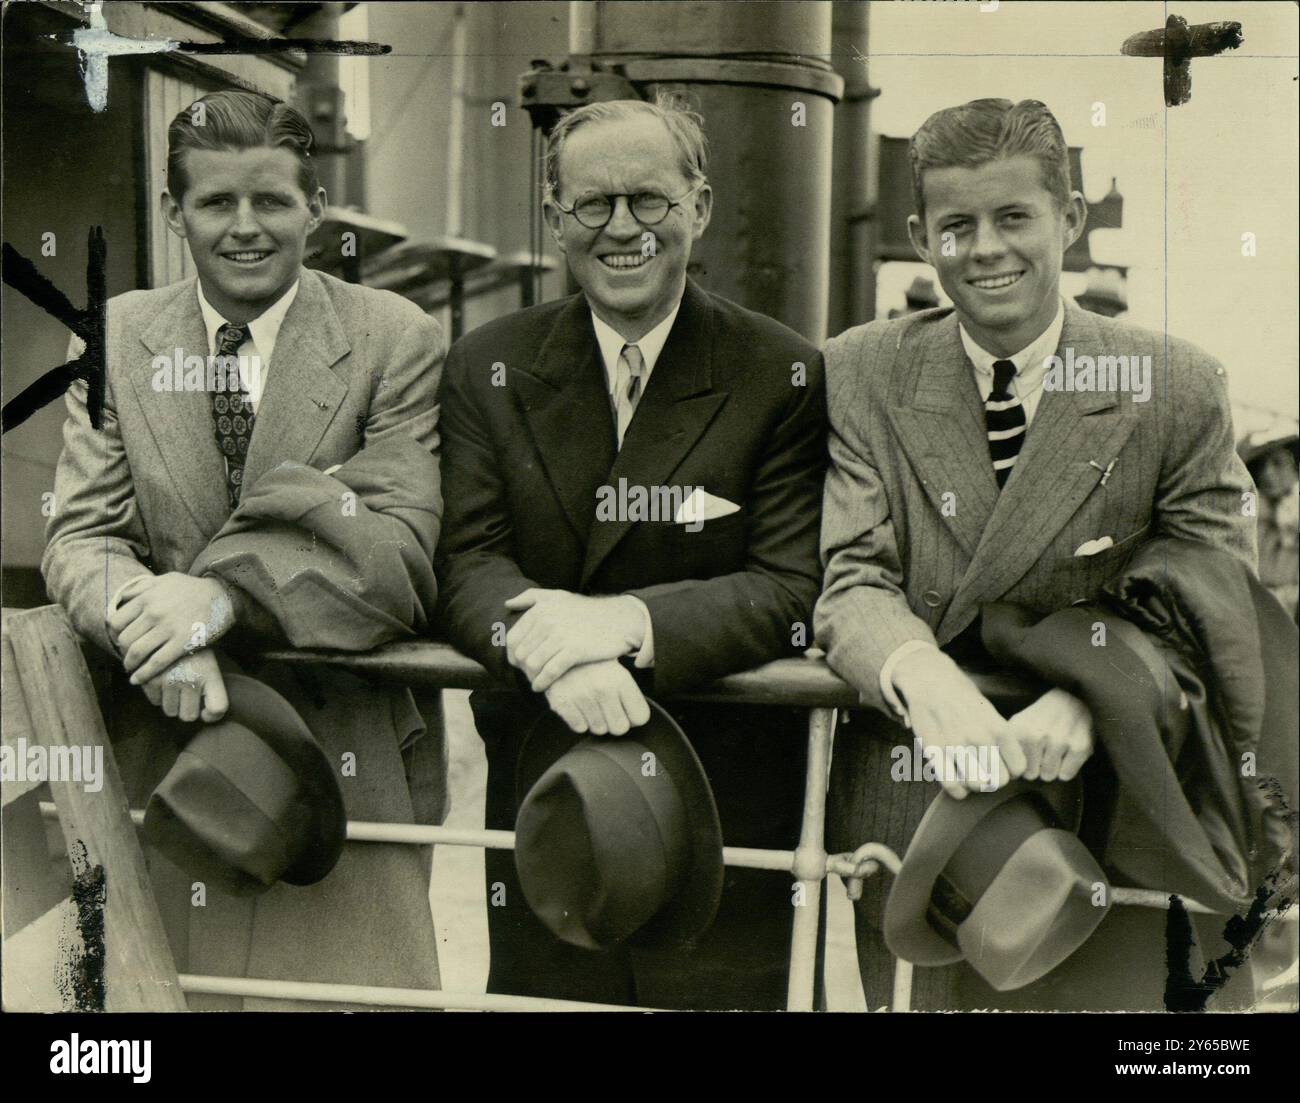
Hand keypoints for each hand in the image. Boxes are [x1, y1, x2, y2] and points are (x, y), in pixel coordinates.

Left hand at [109, 573, 234, 684]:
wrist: (222, 595)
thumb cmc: (193, 588)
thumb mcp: (165, 580)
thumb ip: (143, 587)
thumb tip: (123, 598)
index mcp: (146, 597)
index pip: (115, 621)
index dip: (114, 634)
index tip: (120, 640)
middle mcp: (154, 613)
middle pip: (125, 639)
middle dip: (122, 651)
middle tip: (127, 656)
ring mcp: (168, 628)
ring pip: (137, 652)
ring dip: (130, 664)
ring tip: (131, 669)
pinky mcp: (182, 642)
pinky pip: (156, 662)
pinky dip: (143, 674)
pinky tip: (137, 680)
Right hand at [139, 648, 229, 722]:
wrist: (168, 626)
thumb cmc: (191, 650)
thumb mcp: (208, 663)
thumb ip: (210, 688)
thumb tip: (204, 715)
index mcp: (210, 674)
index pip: (217, 707)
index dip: (212, 716)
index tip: (205, 713)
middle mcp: (191, 680)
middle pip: (188, 716)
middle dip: (186, 708)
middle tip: (185, 693)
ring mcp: (170, 680)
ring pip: (169, 711)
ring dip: (171, 702)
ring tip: (173, 683)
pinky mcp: (150, 679)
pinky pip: (154, 701)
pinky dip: (157, 694)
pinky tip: (160, 678)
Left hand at [504, 589, 644, 691]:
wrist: (618, 620)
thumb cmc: (586, 611)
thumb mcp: (559, 596)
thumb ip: (531, 597)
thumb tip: (508, 604)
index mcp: (540, 610)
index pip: (513, 639)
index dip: (513, 655)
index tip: (520, 664)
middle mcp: (547, 621)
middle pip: (521, 653)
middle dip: (522, 668)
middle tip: (529, 675)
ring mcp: (560, 636)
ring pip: (533, 664)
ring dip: (531, 676)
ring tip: (535, 681)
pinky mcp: (574, 651)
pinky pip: (550, 671)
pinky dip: (542, 682)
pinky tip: (541, 687)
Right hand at [543, 659, 650, 735]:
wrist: (561, 651)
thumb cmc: (594, 665)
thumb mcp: (618, 670)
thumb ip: (632, 694)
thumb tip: (640, 718)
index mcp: (621, 679)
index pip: (640, 717)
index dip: (633, 716)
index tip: (627, 710)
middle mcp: (602, 688)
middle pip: (620, 728)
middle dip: (615, 722)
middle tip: (608, 709)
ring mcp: (582, 696)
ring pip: (599, 730)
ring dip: (597, 721)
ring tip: (592, 703)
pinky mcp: (562, 702)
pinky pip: (580, 728)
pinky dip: (579, 721)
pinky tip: (578, 706)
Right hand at [891, 647, 1025, 798]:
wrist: (930, 681)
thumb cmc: (962, 697)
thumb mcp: (990, 711)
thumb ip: (1002, 737)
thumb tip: (1011, 766)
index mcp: (998, 728)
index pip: (1018, 768)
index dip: (1011, 770)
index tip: (1002, 764)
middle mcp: (979, 738)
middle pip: (999, 780)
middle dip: (993, 779)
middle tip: (984, 770)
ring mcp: (956, 745)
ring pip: (977, 785)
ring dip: (975, 784)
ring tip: (970, 774)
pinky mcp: (934, 751)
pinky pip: (952, 785)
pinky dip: (958, 790)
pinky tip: (957, 782)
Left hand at [1005, 687, 1093, 782]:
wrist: (1073, 698)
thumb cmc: (1042, 716)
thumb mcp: (1018, 723)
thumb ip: (1007, 745)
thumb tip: (1000, 774)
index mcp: (1018, 730)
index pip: (1012, 767)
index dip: (1018, 766)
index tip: (1023, 757)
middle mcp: (1036, 734)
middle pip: (1031, 774)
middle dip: (1036, 767)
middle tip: (1042, 752)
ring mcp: (1059, 740)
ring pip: (1048, 775)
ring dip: (1051, 768)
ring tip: (1054, 751)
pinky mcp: (1079, 746)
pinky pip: (1066, 775)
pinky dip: (1067, 769)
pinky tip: (1067, 754)